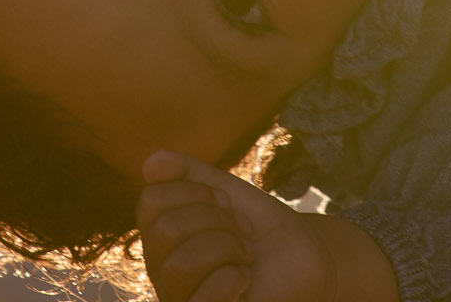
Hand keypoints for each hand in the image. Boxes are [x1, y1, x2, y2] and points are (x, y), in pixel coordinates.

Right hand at [139, 152, 397, 301]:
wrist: (301, 255)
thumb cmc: (256, 225)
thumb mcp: (221, 188)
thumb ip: (185, 172)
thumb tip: (150, 162)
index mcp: (161, 239)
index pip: (150, 202)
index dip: (194, 192)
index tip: (225, 202)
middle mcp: (163, 272)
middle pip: (164, 231)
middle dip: (214, 218)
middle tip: (240, 228)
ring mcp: (184, 297)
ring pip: (179, 266)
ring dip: (225, 247)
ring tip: (245, 253)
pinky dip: (228, 278)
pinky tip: (244, 277)